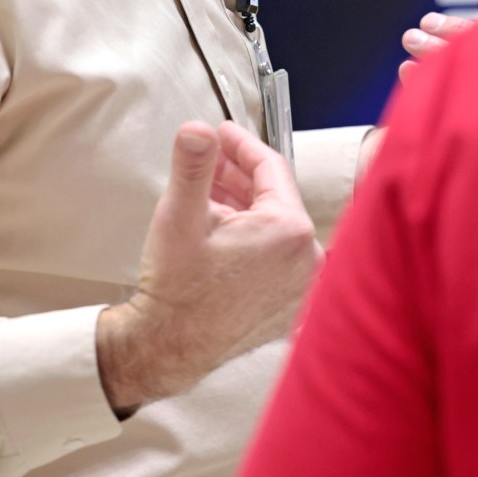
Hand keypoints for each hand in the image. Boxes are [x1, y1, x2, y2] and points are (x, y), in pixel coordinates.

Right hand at [96, 121, 321, 414]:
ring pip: (274, 225)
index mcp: (290, 231)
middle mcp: (307, 259)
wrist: (170, 347)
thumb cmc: (178, 289)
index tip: (219, 132)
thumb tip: (197, 129)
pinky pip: (275, 254)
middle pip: (273, 196)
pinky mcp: (290, 303)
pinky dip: (250, 235)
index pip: (270, 167)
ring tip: (205, 192)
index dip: (240, 144)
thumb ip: (193, 166)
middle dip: (237, 175)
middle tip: (207, 159)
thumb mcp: (180, 216)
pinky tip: (218, 228)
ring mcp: (302, 285)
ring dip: (241, 204)